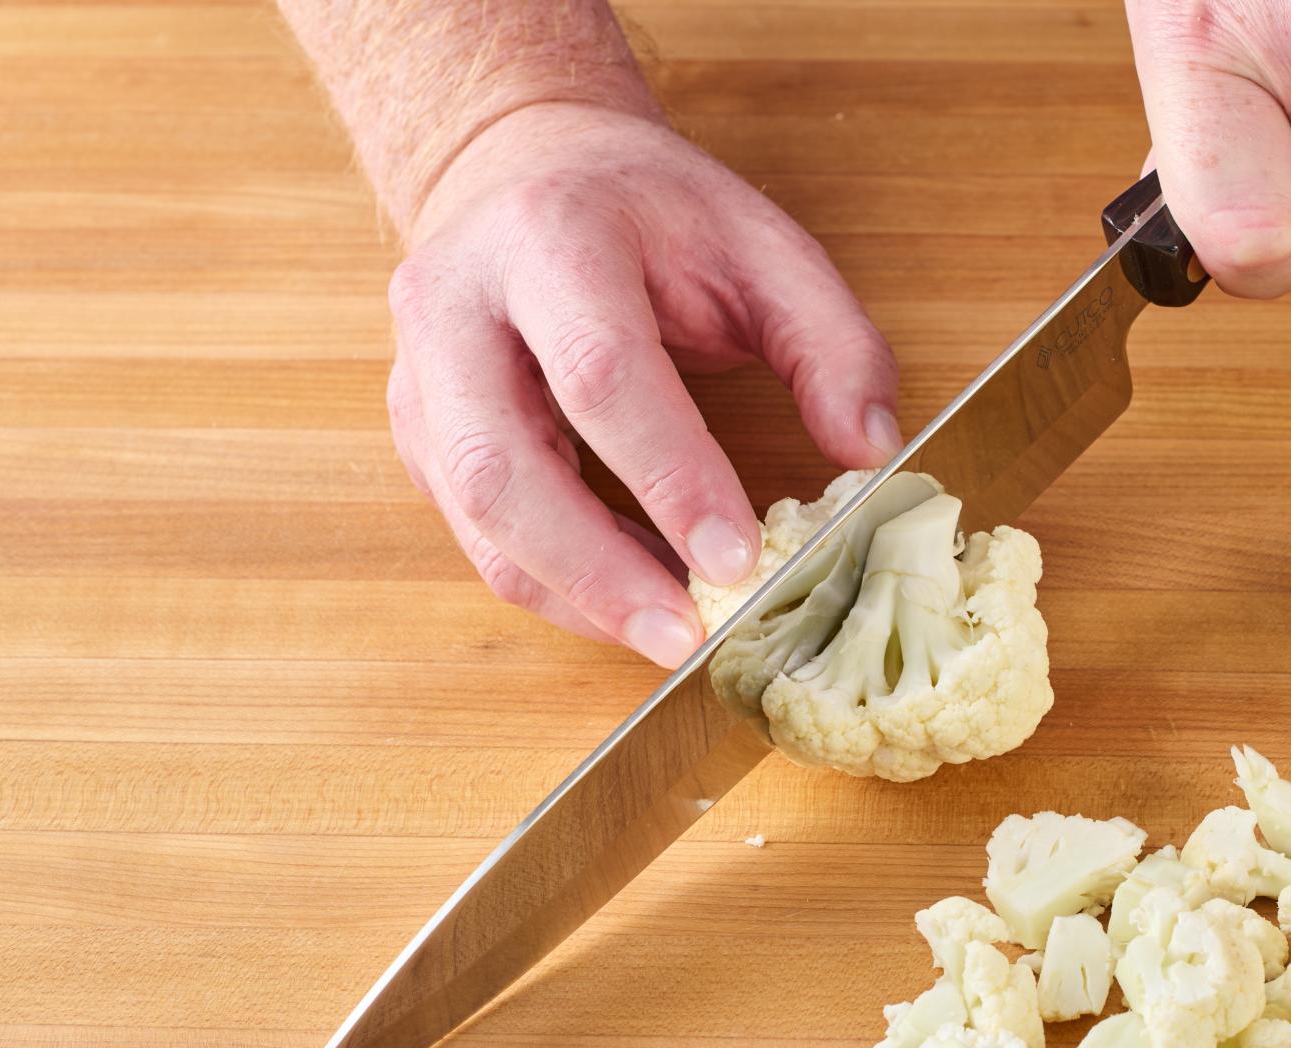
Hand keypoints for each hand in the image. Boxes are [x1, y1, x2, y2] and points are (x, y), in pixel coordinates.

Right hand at [385, 102, 901, 663]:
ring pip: (475, 515)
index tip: (739, 558)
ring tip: (669, 637)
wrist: (528, 166)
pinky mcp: (419, 432)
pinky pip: (474, 533)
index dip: (669, 475)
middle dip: (597, 568)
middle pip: (500, 463)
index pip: (599, 371)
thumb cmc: (654, 216)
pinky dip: (554, 586)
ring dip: (574, 593)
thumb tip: (871, 450)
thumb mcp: (764, 246)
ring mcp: (422, 374)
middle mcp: (455, 303)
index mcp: (550, 235)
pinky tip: (630, 602)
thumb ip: (832, 342)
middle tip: (687, 636)